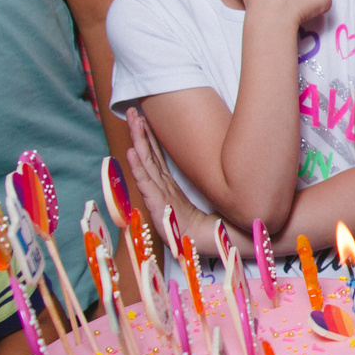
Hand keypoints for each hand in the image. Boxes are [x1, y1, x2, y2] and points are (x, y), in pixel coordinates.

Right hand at [122, 109, 239, 262]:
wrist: (222, 244)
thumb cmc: (219, 220)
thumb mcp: (212, 191)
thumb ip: (210, 174)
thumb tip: (223, 149)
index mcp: (172, 188)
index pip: (156, 158)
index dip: (148, 138)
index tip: (143, 116)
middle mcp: (163, 192)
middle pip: (148, 157)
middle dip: (140, 133)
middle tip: (132, 111)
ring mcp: (160, 201)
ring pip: (146, 167)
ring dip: (137, 143)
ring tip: (132, 123)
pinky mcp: (160, 212)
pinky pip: (147, 187)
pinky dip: (138, 170)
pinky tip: (131, 154)